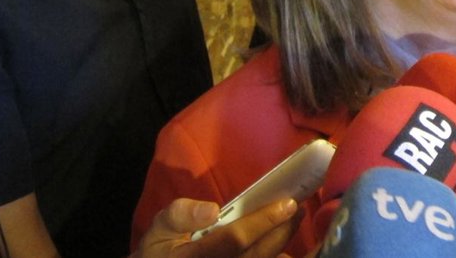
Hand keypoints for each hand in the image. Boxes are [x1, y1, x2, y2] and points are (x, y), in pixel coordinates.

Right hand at [131, 197, 299, 257]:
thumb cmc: (161, 251)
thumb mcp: (159, 229)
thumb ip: (180, 215)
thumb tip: (210, 210)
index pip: (235, 239)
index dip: (263, 221)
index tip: (287, 203)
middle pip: (259, 254)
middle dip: (282, 230)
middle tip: (296, 208)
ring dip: (283, 244)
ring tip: (293, 221)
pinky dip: (276, 255)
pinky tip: (282, 241)